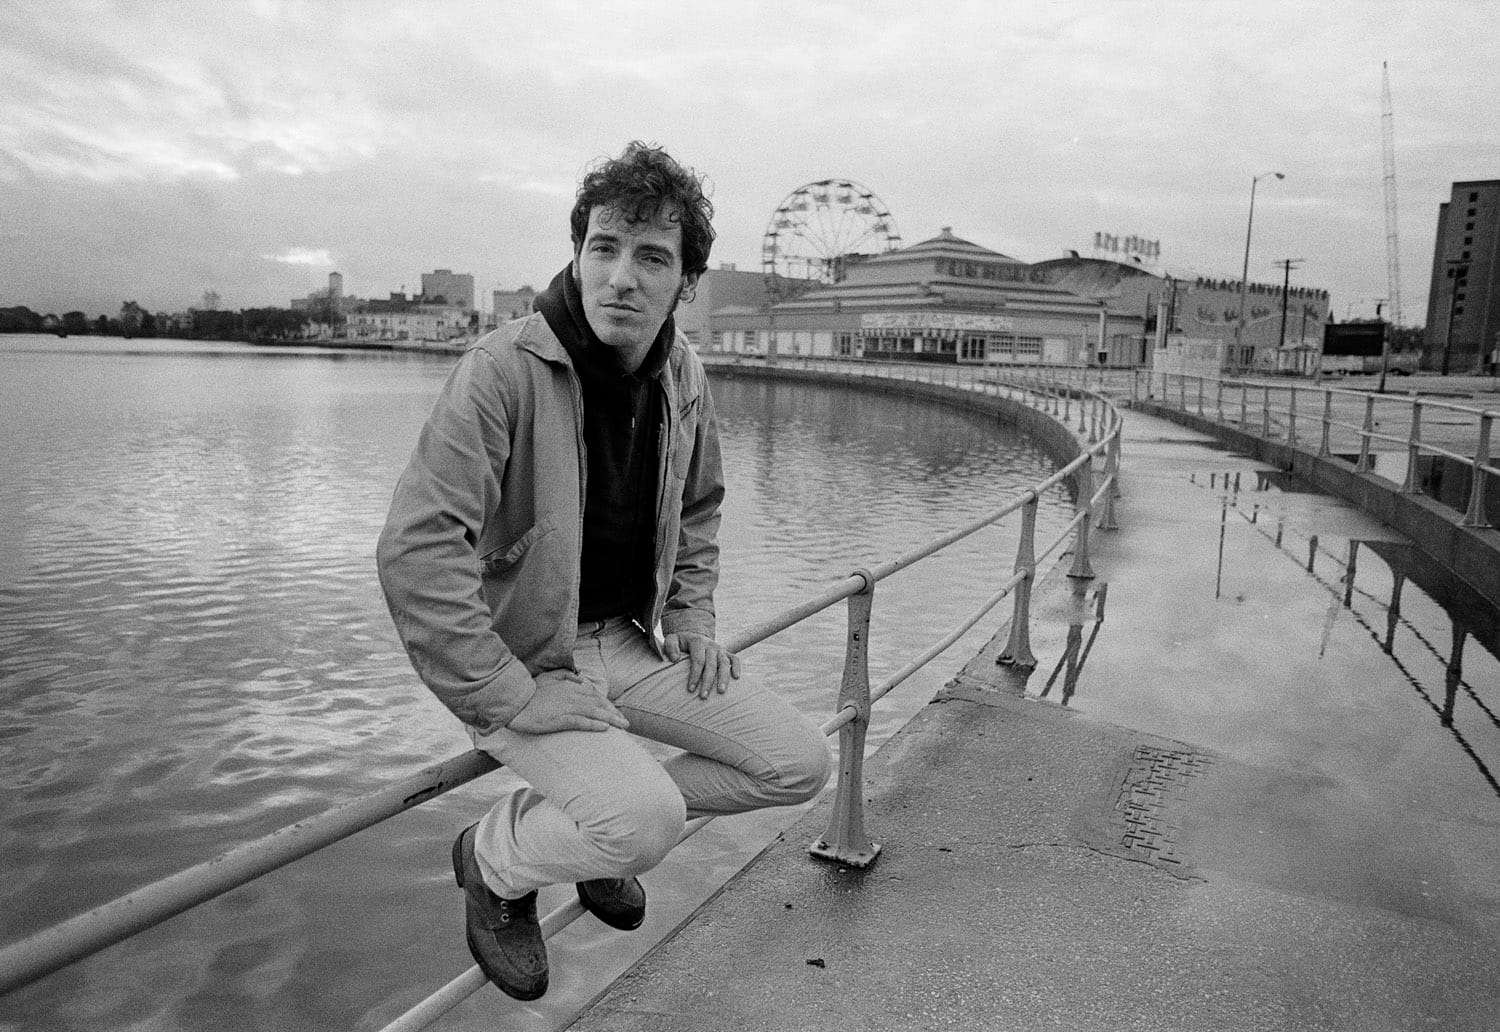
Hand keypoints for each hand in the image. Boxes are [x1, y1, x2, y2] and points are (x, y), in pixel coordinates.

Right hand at [505, 669, 628, 733]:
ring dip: (611, 720)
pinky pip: (581, 722)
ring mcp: (567, 707)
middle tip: (625, 723)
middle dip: (614, 713)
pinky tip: (605, 728)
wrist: (515, 701)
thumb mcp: (548, 676)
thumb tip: (580, 679)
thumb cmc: (530, 690)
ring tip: (622, 726)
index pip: (595, 695)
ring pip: (594, 713)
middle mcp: (572, 695)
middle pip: (599, 704)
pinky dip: (594, 724)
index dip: (607, 704)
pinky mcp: (560, 719)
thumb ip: (566, 675)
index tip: (616, 712)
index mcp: (570, 686)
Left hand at [662, 632, 740, 699]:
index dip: (695, 675)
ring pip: (725, 663)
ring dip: (724, 678)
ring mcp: (720, 649)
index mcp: (698, 642)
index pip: (698, 661)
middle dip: (708, 681)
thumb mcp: (672, 639)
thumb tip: (674, 659)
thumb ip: (670, 646)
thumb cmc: (681, 642)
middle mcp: (711, 646)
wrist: (693, 635)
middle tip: (704, 696)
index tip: (691, 689)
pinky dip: (737, 667)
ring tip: (721, 692)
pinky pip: (735, 659)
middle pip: (712, 665)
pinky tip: (736, 678)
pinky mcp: (726, 653)